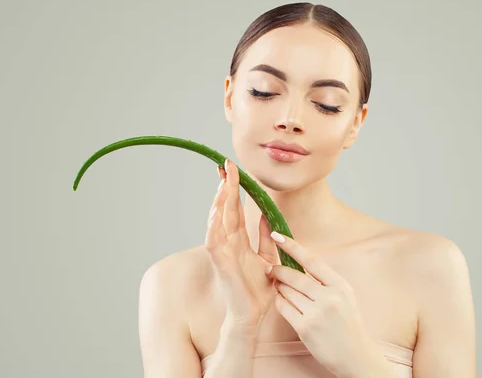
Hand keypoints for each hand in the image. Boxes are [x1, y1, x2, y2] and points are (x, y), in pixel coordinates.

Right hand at [204, 159, 279, 334]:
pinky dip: (214, 227)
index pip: (235, 209)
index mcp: (239, 241)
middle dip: (226, 186)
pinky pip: (214, 242)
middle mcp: (229, 243)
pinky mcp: (221, 264)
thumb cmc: (258, 291)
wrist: (252, 316)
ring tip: (224, 182)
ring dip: (220, 201)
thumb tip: (268, 216)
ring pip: (218, 221)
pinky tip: (216, 213)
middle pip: (226, 209)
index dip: (235, 189)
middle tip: (227, 164)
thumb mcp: (268, 258)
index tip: (234, 169)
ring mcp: (223, 252)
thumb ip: (266, 238)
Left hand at [265, 232, 378, 376]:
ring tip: (278, 286)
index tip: (278, 236)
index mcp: (340, 286)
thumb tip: (301, 263)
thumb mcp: (345, 297)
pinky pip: (283, 308)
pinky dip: (279, 302)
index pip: (312, 259)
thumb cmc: (349, 325)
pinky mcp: (305, 328)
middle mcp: (329, 297)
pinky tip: (281, 301)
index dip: (292, 246)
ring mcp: (316, 313)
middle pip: (295, 275)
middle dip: (278, 270)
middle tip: (270, 267)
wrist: (357, 357)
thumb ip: (326, 281)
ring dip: (279, 287)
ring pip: (287, 291)